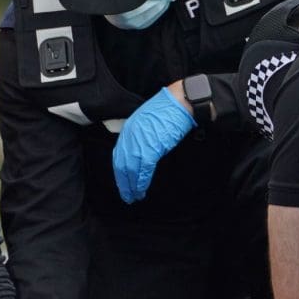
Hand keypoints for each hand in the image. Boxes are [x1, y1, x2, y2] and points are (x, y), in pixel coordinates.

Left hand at [113, 84, 195, 202]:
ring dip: (132, 185)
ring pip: (130, 170)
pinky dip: (141, 182)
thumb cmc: (169, 110)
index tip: (122, 181)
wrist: (179, 102)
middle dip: (123, 182)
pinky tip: (141, 189)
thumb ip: (141, 135)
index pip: (119, 155)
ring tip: (134, 196)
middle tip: (126, 195)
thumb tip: (142, 148)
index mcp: (128, 130)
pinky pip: (143, 170)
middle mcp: (130, 137)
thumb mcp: (148, 121)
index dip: (120, 171)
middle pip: (121, 165)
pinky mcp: (151, 149)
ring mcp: (139, 143)